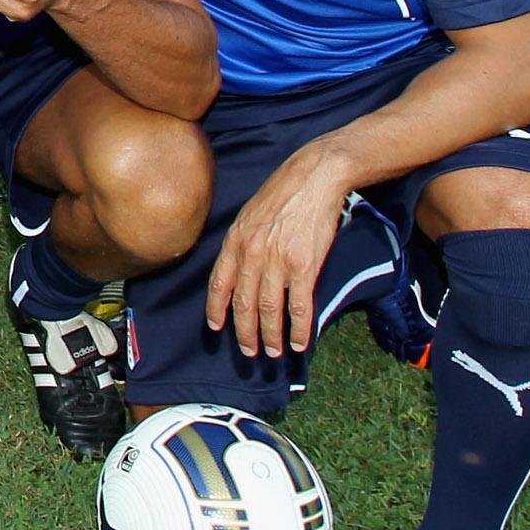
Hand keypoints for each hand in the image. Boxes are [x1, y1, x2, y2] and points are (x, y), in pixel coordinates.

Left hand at [206, 148, 352, 357]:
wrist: (313, 177)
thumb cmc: (283, 193)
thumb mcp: (249, 215)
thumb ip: (242, 243)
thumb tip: (240, 269)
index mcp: (235, 241)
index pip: (219, 284)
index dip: (216, 309)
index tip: (216, 327)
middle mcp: (251, 254)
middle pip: (243, 303)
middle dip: (244, 332)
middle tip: (248, 351)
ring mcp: (277, 262)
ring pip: (269, 310)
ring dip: (270, 336)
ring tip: (271, 352)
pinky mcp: (304, 266)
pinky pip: (298, 307)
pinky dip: (298, 329)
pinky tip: (298, 343)